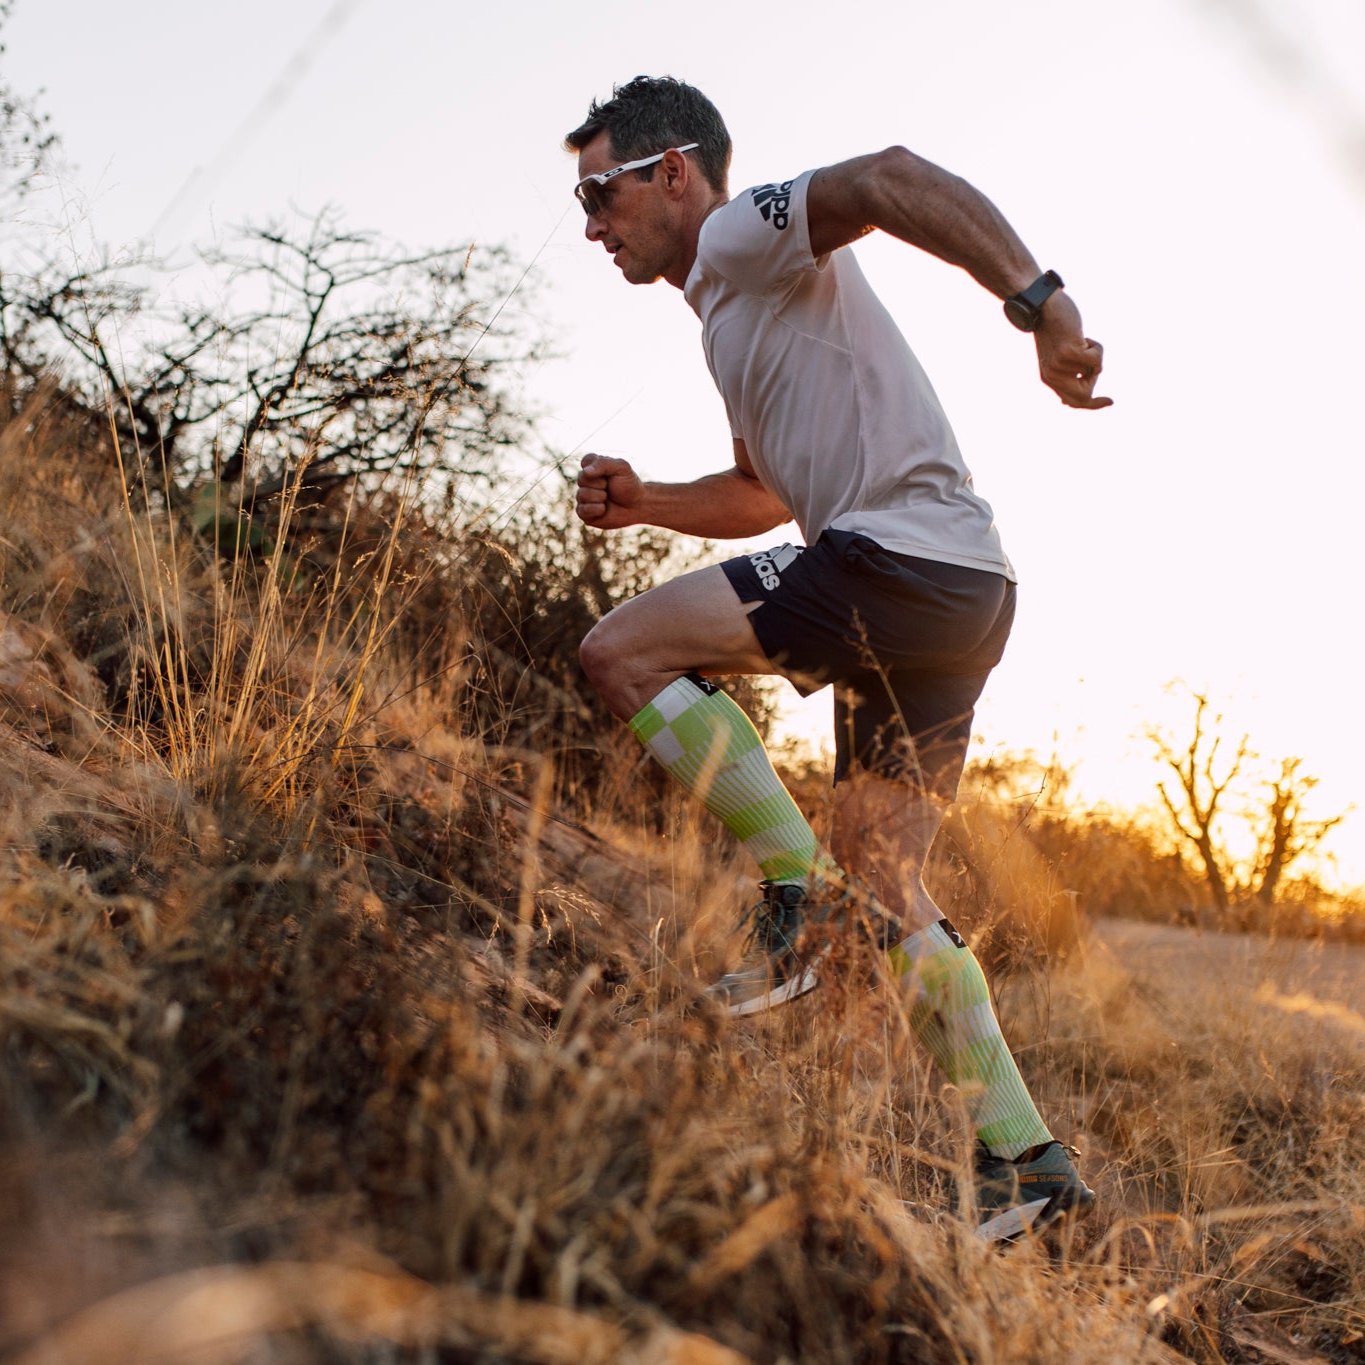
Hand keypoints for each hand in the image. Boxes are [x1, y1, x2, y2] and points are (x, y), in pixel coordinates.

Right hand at [576, 453, 645, 528]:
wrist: (637, 506)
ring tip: (608, 498)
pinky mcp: (584, 513)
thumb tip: (585, 472)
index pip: (586, 461)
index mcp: (592, 467)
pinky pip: (582, 510)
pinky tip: (604, 509)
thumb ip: (603, 464)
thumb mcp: (621, 467)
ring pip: (582, 495)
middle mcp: (585, 481)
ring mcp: (583, 497)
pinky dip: (597, 509)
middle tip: (610, 487)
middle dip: (600, 483)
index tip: (610, 472)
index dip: (598, 468)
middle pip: (582, 479)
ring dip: (600, 497)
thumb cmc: (629, 485)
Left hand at [1034, 293, 1112, 409]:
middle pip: (1085, 395)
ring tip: (1081, 340)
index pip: (1074, 402)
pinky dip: (1097, 346)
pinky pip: (1096, 360)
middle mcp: (1052, 376)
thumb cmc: (1056, 329)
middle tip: (1091, 356)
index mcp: (1049, 379)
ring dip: (1094, 353)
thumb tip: (1074, 401)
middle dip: (1095, 377)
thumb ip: (1067, 376)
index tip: (1110, 401)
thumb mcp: (1060, 357)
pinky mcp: (1069, 353)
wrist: (1044, 306)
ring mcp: (1059, 366)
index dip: (1093, 404)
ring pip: (1094, 371)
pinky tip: (1083, 336)